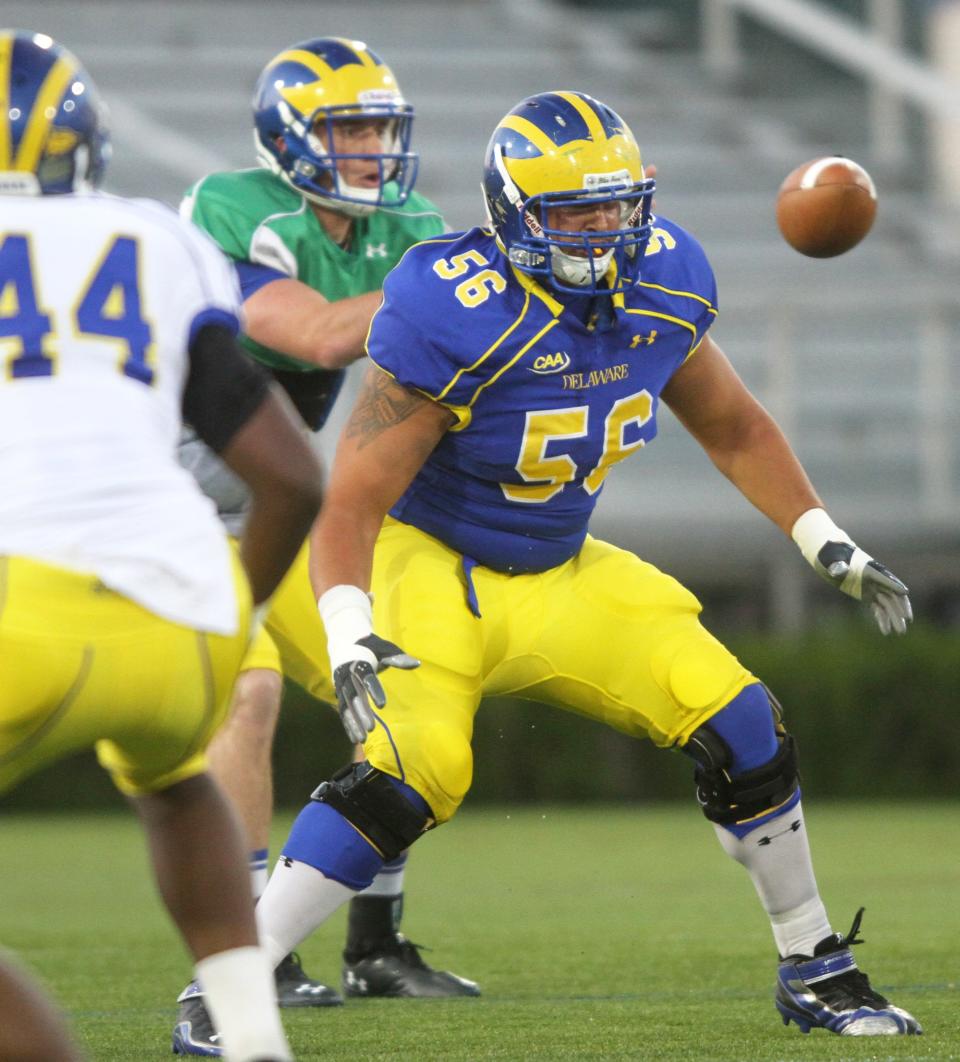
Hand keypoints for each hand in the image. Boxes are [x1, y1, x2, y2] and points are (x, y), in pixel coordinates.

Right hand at [318, 584, 419, 743]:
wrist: (344, 640)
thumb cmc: (369, 646)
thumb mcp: (384, 648)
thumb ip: (398, 658)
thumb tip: (417, 663)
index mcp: (359, 663)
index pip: (367, 678)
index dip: (374, 691)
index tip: (383, 705)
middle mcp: (348, 675)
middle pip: (355, 696)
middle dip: (362, 712)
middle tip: (372, 727)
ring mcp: (341, 685)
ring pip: (346, 706)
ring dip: (353, 723)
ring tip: (363, 739)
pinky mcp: (339, 693)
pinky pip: (342, 711)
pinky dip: (348, 725)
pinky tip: (355, 738)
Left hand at [792, 509, 911, 634]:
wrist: (832, 557)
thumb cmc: (834, 557)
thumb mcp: (834, 561)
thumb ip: (838, 566)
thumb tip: (837, 570)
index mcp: (871, 570)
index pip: (886, 579)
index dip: (895, 587)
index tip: (904, 594)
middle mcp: (877, 580)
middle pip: (893, 595)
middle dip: (900, 608)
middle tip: (907, 620)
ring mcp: (873, 588)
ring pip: (888, 605)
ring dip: (895, 617)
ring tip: (900, 632)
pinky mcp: (868, 596)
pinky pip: (878, 609)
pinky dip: (882, 619)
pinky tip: (886, 631)